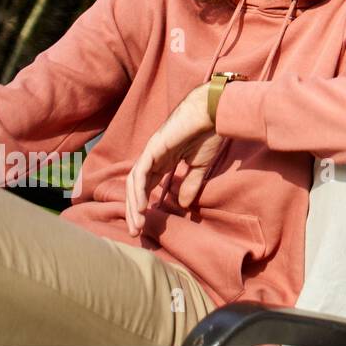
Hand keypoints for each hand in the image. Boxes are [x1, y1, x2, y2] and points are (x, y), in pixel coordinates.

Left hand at [125, 83, 223, 235]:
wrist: (213, 113)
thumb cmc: (209, 133)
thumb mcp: (199, 165)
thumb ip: (191, 183)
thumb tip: (183, 203)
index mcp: (163, 159)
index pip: (147, 186)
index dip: (143, 205)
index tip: (144, 225)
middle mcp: (152, 157)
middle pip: (135, 187)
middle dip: (132, 210)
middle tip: (135, 232)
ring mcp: (151, 152)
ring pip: (134, 182)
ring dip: (133, 205)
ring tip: (137, 225)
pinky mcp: (153, 148)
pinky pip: (140, 173)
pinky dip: (138, 191)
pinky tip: (140, 207)